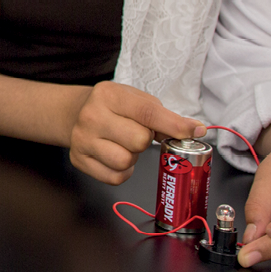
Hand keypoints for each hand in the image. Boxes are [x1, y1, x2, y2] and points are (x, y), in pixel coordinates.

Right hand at [69, 80, 206, 184]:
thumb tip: (193, 131)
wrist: (75, 113)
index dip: (174, 125)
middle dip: (145, 139)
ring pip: (125, 161)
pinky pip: (115, 177)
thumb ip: (162, 116)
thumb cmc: (113, 107)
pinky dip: (123, 171)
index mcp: (109, 95)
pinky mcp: (79, 160)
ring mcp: (82, 139)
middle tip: (136, 132)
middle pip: (138, 140)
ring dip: (133, 156)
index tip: (194, 131)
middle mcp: (92, 116)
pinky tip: (116, 155)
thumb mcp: (135, 100)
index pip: (148, 113)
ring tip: (124, 144)